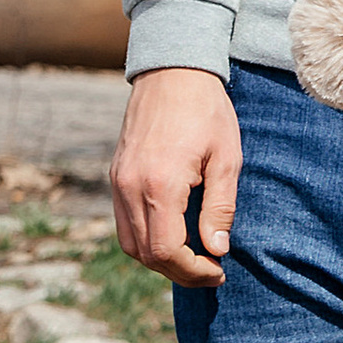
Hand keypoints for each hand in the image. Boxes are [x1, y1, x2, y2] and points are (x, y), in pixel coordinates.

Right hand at [111, 67, 242, 286]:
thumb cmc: (206, 111)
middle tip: (211, 271)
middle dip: (179, 272)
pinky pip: (124, 223)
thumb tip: (217, 249)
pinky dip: (147, 239)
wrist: (173, 70)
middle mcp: (130, 186)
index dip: (193, 271)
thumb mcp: (226, 159)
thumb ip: (220, 208)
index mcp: (159, 184)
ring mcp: (118, 181)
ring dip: (160, 260)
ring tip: (194, 258)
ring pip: (130, 244)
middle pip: (146, 254)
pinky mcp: (116, 175)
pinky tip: (175, 235)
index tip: (219, 271)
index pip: (166, 251)